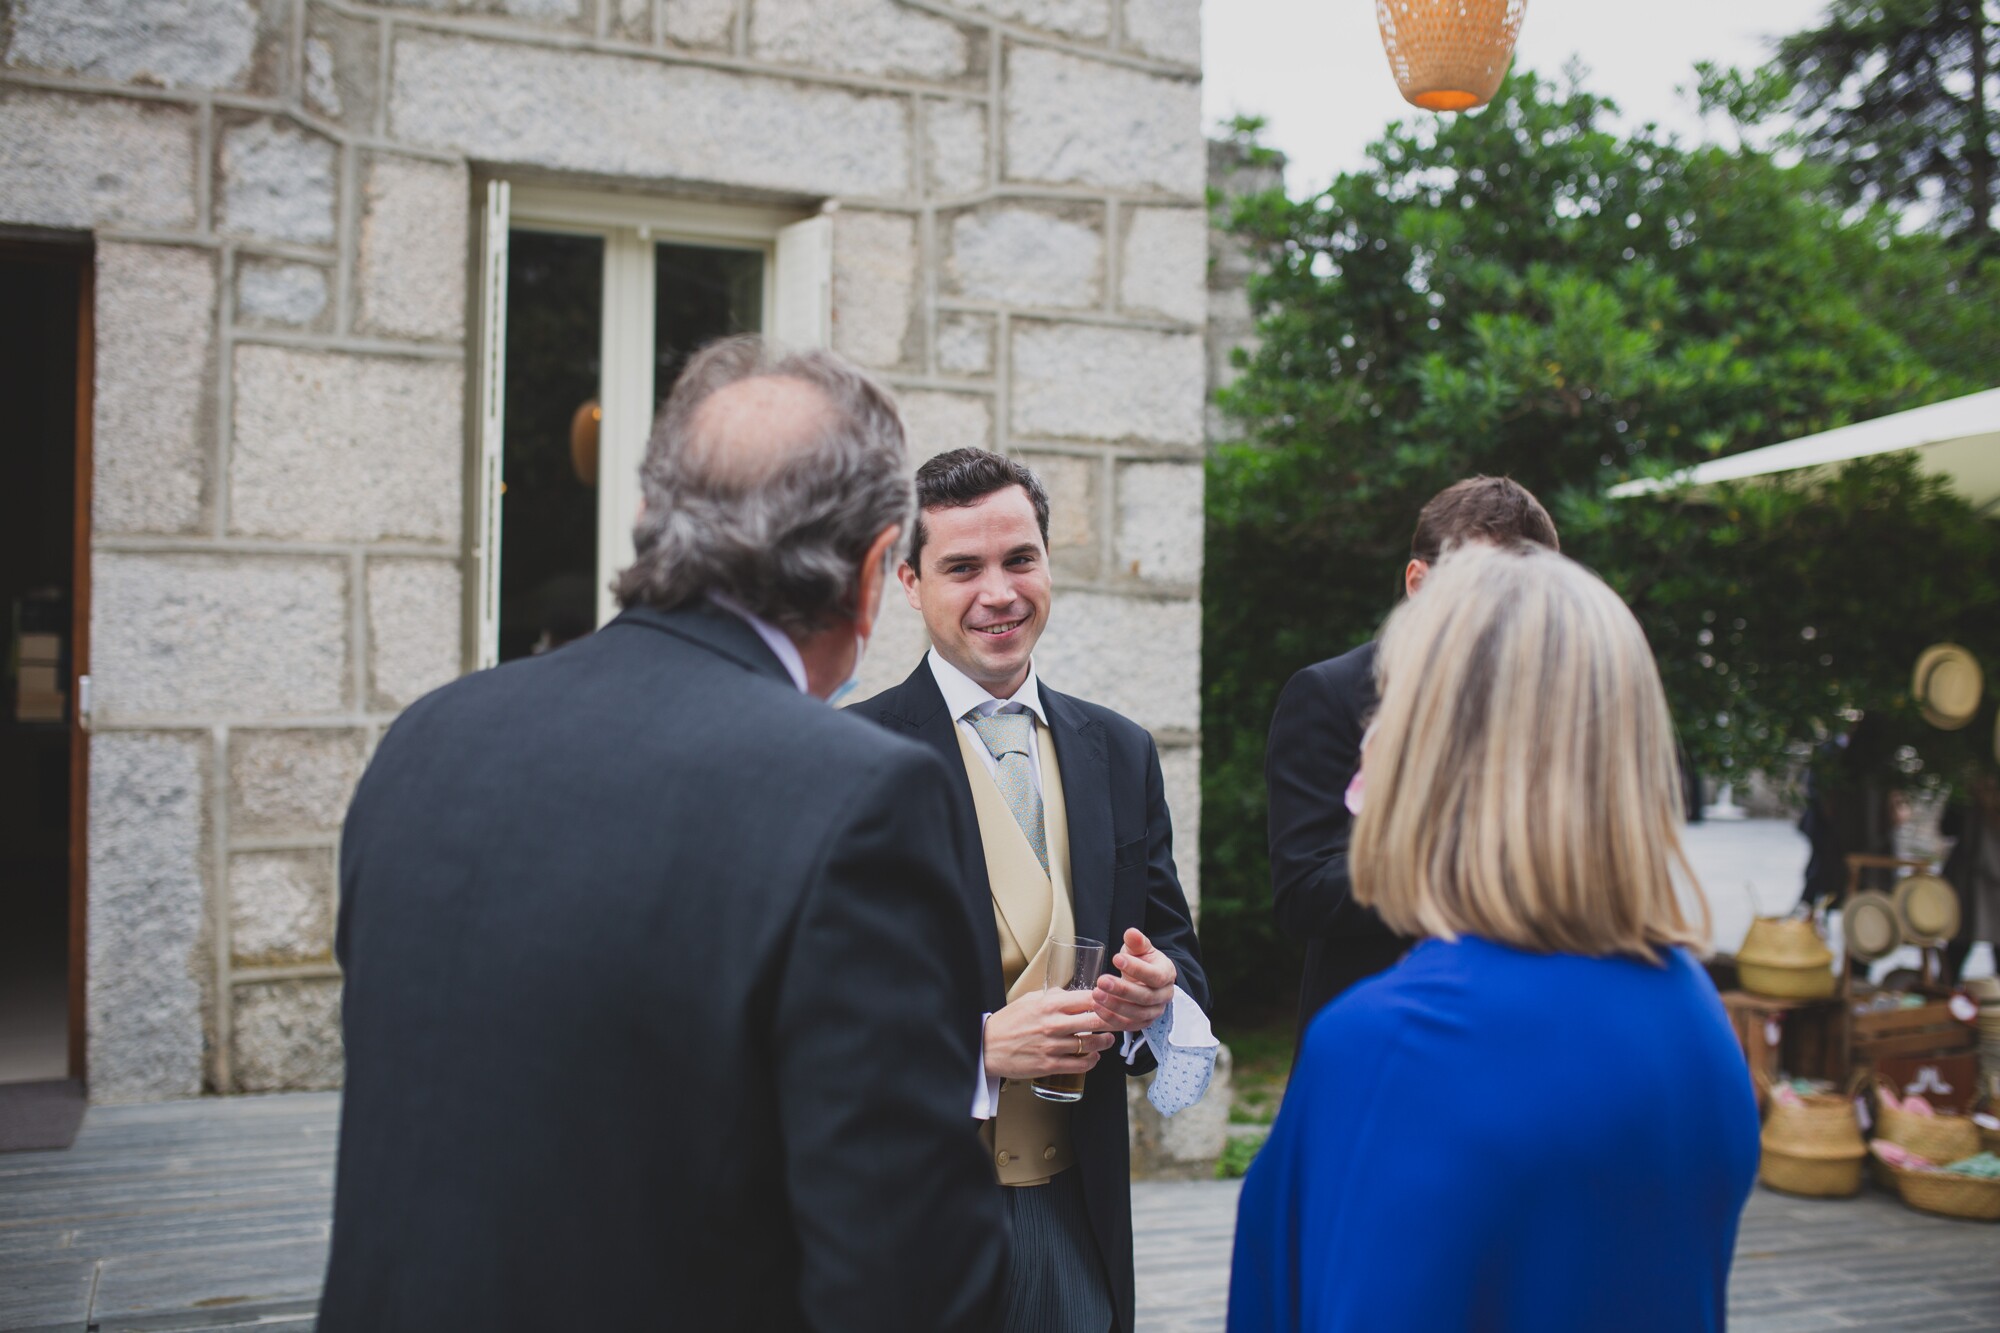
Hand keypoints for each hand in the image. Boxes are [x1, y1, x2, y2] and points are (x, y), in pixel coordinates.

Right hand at [983, 988, 1118, 1081]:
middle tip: (1121, 1020)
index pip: (1088, 998)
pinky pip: (1080, 1064)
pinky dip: (1092, 1060)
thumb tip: (1075, 993)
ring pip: (1092, 1044)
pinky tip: (1094, 1056)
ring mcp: (1053, 1046)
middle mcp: (1054, 1024)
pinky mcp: (1050, 1064)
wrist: (987, 1047)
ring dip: (1105, 1041)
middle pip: (1096, 1020)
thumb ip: (1054, 996)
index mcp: (1050, 1004)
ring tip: (1108, 1038)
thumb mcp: (1030, 999)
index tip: (1115, 999)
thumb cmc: (1009, 1021)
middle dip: (1114, 1020)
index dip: (1107, 998)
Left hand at [1090, 928, 1175, 1032]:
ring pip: (1137, 1014)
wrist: (1144, 980)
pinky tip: (1097, 1008)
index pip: (1155, 975)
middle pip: (1145, 997)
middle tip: (1101, 980)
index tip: (1116, 959)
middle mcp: (1164, 996)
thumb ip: (1136, 942)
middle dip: (1122, 990)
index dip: (1136, 969)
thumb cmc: (1141, 961)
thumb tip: (1131, 933)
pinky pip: (1128, 1025)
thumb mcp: (1140, 949)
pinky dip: (1111, 1018)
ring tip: (1096, 995)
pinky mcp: (1142, 1024)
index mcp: (1167, 974)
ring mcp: (1154, 1012)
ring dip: (1115, 1006)